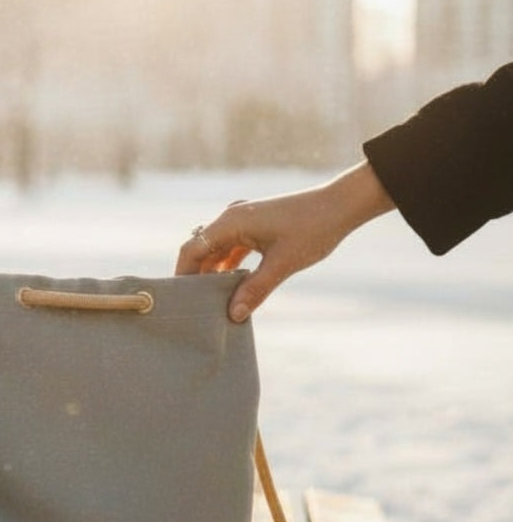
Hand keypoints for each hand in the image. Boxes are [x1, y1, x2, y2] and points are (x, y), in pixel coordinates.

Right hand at [175, 162, 395, 320]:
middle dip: (197, 277)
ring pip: (217, 251)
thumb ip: (255, 290)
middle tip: (194, 307)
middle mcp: (232, 218)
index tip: (179, 301)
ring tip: (212, 302)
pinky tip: (232, 288)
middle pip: (201, 250)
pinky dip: (229, 267)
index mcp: (231, 222)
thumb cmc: (313, 229)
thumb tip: (233, 315)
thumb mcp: (283, 264)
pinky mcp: (255, 226)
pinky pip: (232, 248)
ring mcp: (243, 221)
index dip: (182, 275)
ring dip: (214, 274)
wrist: (340, 206)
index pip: (192, 250)